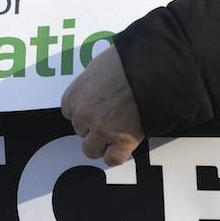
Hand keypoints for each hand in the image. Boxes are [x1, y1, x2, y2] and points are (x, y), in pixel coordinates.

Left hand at [60, 46, 143, 166]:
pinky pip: (112, 159)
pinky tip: (124, 144)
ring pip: (90, 149)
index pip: (69, 112)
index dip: (85, 111)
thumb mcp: (99, 66)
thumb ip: (92, 82)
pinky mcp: (122, 140)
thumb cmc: (127, 61)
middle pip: (80, 130)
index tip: (96, 107)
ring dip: (101, 143)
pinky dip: (116, 154)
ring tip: (117, 132)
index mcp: (75, 94)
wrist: (150, 68)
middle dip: (93, 125)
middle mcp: (83, 113)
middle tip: (110, 117)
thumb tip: (95, 87)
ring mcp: (101, 129)